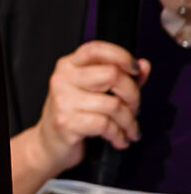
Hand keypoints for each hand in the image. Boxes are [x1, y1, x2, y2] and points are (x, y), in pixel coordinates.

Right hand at [31, 40, 148, 176]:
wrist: (49, 144)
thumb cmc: (74, 116)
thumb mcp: (96, 92)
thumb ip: (121, 77)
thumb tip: (144, 65)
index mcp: (69, 66)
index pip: (97, 49)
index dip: (122, 56)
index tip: (136, 70)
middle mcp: (62, 79)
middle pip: (112, 74)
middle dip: (133, 95)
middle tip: (134, 109)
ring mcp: (62, 101)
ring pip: (114, 104)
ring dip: (129, 122)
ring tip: (129, 129)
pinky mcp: (65, 122)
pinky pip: (105, 125)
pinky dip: (118, 135)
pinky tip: (118, 139)